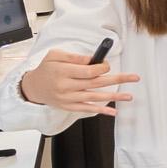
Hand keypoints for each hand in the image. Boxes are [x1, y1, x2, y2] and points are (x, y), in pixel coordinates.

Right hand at [20, 47, 136, 115]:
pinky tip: (113, 111)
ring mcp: (68, 98)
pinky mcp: (69, 106)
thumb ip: (74, 57)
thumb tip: (92, 59)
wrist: (33, 88)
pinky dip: (101, 110)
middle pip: (96, 83)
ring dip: (114, 97)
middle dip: (117, 80)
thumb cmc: (45, 69)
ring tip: (129, 96)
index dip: (102, 68)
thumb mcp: (55, 56)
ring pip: (95, 97)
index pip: (88, 71)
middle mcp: (66, 86)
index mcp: (63, 72)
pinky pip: (87, 109)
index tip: (107, 66)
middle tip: (133, 78)